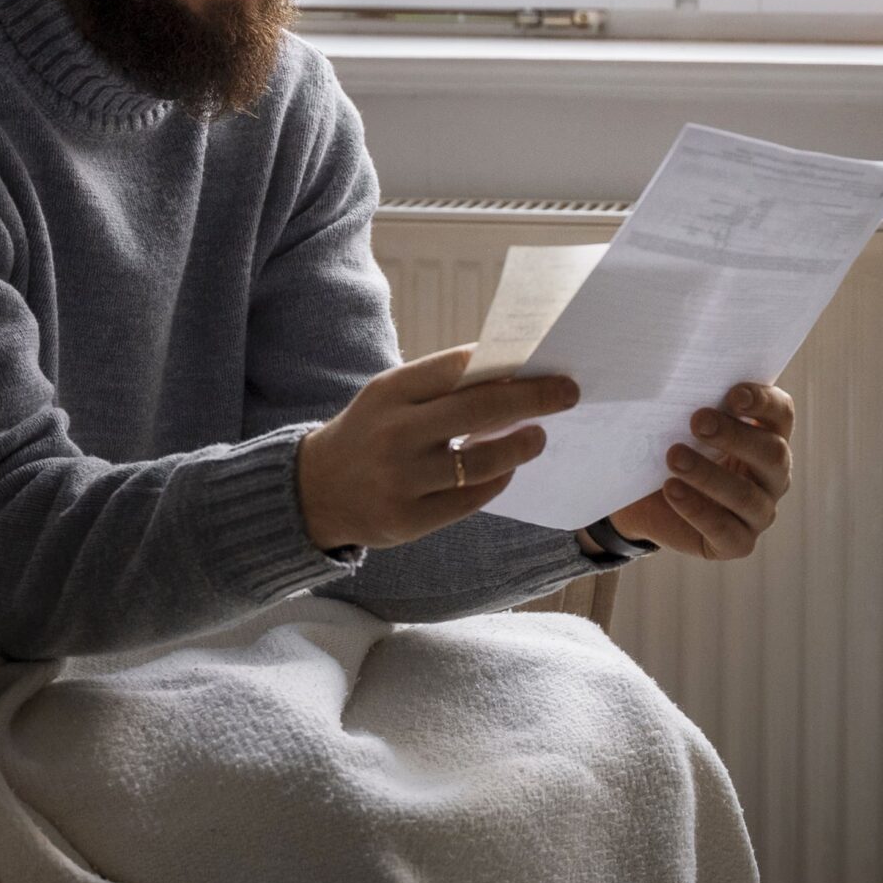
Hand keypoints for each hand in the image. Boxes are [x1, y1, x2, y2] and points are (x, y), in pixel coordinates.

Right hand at [296, 344, 580, 552]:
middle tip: (568, 393)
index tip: (543, 362)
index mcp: (389, 391)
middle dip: (533, 399)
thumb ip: (440, 386)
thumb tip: (512, 375)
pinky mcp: (408, 519)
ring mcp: (401, 480)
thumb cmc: (369, 432)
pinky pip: (471, 498)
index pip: (458, 368)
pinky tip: (506, 467)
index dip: (506, 364)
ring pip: (482, 462)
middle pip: (479, 410)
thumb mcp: (389, 397)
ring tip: (538, 436)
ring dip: (521, 445)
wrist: (314, 491)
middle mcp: (394, 433)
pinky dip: (497, 479)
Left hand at [603, 382, 794, 561]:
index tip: (732, 394)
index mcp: (769, 436)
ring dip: (709, 474)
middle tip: (697, 421)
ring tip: (674, 457)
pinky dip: (697, 509)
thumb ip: (694, 405)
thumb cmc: (673, 450)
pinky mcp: (739, 543)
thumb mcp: (683, 425)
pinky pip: (724, 529)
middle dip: (735, 436)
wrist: (647, 501)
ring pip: (747, 495)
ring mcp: (760, 512)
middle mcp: (774, 475)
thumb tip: (678, 381)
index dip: (763, 402)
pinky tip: (671, 490)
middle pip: (772, 453)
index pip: (781, 414)